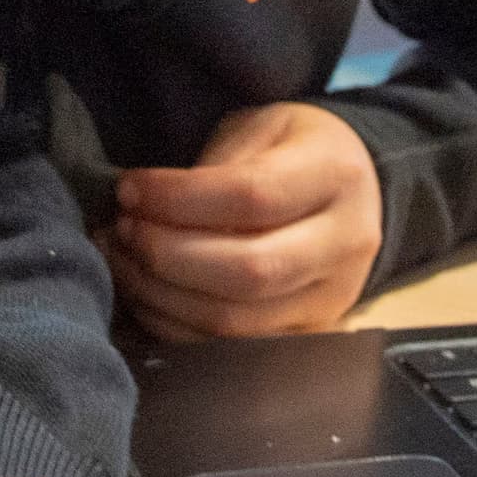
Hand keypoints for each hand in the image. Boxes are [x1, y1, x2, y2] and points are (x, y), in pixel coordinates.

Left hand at [110, 100, 385, 340]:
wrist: (356, 191)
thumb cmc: (292, 150)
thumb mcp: (260, 129)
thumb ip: (213, 166)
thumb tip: (142, 206)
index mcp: (336, 176)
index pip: (252, 197)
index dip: (178, 199)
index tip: (128, 190)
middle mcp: (346, 245)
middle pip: (249, 271)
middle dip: (167, 254)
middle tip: (120, 230)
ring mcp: (331, 300)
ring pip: (234, 321)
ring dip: (161, 294)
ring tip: (121, 259)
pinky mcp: (307, 336)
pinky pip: (229, 348)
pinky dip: (174, 325)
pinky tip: (145, 292)